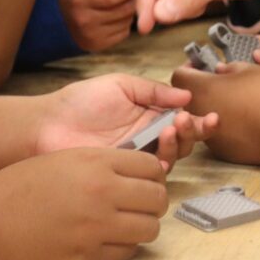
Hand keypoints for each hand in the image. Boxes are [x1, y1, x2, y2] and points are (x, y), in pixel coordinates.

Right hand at [0, 148, 167, 259]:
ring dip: (143, 225)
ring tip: (128, 222)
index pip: (152, 167)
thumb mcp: (68, 158)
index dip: (153, 174)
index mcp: (98, 165)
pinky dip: (124, 245)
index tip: (146, 179)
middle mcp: (102, 195)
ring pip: (149, 229)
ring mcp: (95, 230)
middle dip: (154, 200)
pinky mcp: (85, 259)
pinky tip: (109, 238)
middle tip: (142, 203)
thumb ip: (108, 163)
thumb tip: (145, 172)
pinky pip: (126, 252)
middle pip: (158, 199)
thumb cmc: (23, 184)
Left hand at [35, 73, 218, 170]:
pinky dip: (162, 163)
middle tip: (185, 121)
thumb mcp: (122, 85)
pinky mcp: (125, 174)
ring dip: (178, 144)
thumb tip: (187, 95)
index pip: (183, 119)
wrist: (49, 125)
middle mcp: (149, 136)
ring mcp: (138, 156)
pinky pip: (151, 174)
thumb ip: (154, 90)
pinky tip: (158, 151)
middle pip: (184, 140)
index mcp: (151, 114)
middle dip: (193, 131)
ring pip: (172, 157)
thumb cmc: (81, 101)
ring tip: (170, 129)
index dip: (200, 120)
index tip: (210, 116)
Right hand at [59, 0, 135, 51]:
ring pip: (126, 21)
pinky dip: (125, 23)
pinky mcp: (98, 46)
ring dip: (130, 11)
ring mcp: (91, 36)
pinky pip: (124, 32)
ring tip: (122, 4)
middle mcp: (84, 20)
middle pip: (123, 10)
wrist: (56, 21)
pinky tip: (117, 17)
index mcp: (78, 0)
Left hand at [172, 63, 259, 164]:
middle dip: (198, 90)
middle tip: (219, 84)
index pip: (179, 76)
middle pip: (186, 100)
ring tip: (233, 103)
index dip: (189, 68)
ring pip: (199, 119)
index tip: (203, 66)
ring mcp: (208, 136)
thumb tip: (219, 71)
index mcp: (201, 89)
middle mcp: (197, 114)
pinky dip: (223, 126)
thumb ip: (228, 68)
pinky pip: (215, 135)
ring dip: (210, 109)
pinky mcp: (221, 150)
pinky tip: (244, 121)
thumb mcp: (249, 68)